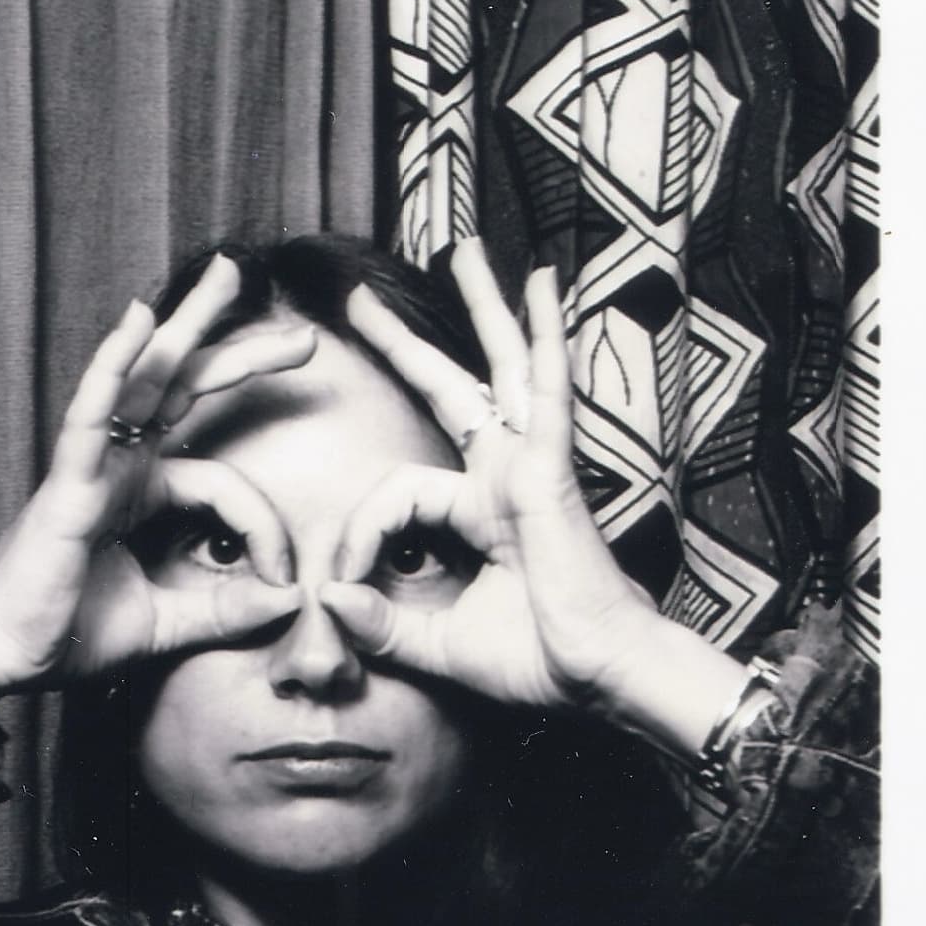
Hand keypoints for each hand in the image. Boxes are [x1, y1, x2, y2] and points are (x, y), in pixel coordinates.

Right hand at [0, 255, 309, 703]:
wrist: (2, 656)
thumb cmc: (66, 633)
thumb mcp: (167, 624)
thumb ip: (226, 611)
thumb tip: (292, 601)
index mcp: (141, 491)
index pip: (224, 480)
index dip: (264, 526)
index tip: (287, 579)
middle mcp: (119, 464)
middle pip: (186, 388)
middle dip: (241, 352)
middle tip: (306, 332)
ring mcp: (91, 465)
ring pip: (146, 378)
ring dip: (188, 324)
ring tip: (229, 274)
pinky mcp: (66, 481)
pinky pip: (91, 411)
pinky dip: (114, 364)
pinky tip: (139, 320)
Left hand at [322, 238, 744, 756]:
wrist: (596, 675)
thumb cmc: (536, 661)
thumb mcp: (439, 645)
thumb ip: (384, 625)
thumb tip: (329, 603)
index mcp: (480, 513)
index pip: (398, 494)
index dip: (358, 534)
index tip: (341, 584)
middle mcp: (504, 477)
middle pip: (451, 391)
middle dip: (405, 345)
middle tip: (359, 300)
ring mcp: (530, 467)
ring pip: (500, 370)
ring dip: (484, 308)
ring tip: (465, 250)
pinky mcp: (552, 471)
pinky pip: (544, 393)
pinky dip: (545, 339)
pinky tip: (543, 287)